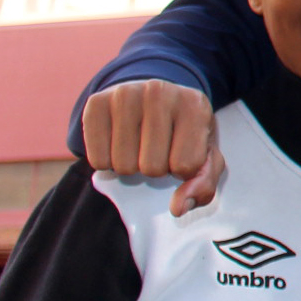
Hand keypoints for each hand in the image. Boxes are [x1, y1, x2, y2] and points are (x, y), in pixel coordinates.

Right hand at [81, 80, 222, 217]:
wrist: (152, 98)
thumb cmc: (182, 133)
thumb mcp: (204, 155)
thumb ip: (202, 185)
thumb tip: (177, 208)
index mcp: (194, 105)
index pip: (186, 166)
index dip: (182, 170)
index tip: (180, 152)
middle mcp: (160, 92)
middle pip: (151, 168)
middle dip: (154, 169)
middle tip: (155, 149)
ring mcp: (126, 94)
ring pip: (123, 166)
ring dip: (130, 166)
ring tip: (137, 145)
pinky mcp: (96, 102)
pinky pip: (97, 160)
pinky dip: (106, 162)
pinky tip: (116, 142)